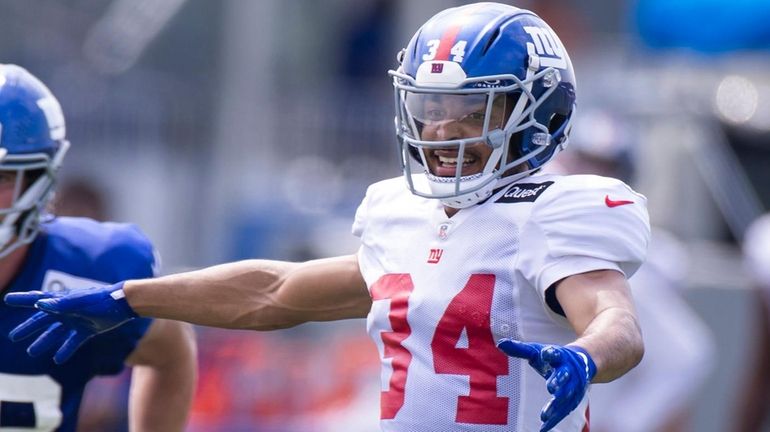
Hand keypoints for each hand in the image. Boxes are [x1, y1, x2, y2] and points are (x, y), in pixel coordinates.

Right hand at [4, 282, 137, 363]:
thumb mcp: (79, 303)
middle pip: (43, 320)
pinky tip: (58, 359)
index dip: (22, 300)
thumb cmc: (100, 300)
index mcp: (61, 301)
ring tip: (32, 351)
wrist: (123, 304)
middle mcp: (66, 310)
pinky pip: (73, 342)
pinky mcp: (87, 329)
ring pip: (56, 333)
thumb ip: (60, 304)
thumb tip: (39, 304)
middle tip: (14, 336)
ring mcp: (76, 320)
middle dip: (29, 328)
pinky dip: (65, 350)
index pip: (37, 299)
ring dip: (44, 341)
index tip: (7, 299)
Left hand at [497, 339, 595, 431]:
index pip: (556, 353)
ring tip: (544, 414)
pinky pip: (563, 412)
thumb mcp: (538, 350)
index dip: (551, 354)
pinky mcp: (573, 400)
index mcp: (560, 356)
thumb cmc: (553, 356)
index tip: (545, 353)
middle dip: (558, 381)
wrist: (583, 362)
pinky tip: (543, 428)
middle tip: (551, 387)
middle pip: (564, 376)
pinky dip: (554, 420)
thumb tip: (500, 343)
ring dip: (556, 405)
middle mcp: (569, 371)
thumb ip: (520, 349)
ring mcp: (573, 387)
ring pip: (565, 397)